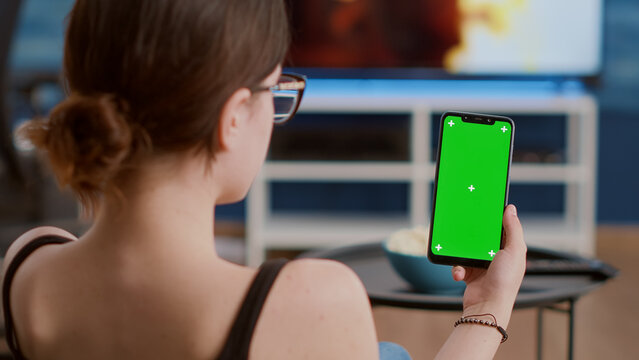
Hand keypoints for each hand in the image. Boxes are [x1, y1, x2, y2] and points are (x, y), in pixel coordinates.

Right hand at [451, 204, 526, 325]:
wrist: (488, 306)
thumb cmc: (505, 281)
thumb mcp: (514, 251)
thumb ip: (513, 228)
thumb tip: (511, 209)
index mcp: (510, 250)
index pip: (502, 229)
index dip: (494, 219)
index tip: (484, 208)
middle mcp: (497, 257)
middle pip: (482, 237)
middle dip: (473, 234)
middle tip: (466, 227)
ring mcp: (482, 265)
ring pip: (467, 249)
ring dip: (462, 253)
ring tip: (462, 256)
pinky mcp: (470, 273)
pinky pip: (459, 264)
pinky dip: (457, 268)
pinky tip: (460, 273)